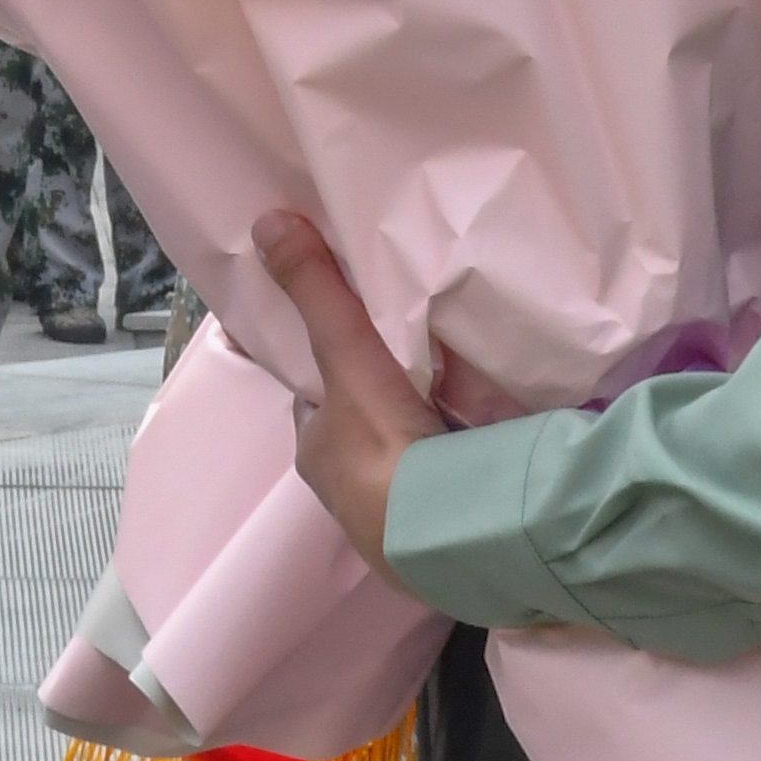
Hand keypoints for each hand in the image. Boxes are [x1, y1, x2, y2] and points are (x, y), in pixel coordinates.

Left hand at [255, 211, 444, 570]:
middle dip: (392, 400)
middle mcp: (349, 493)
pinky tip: (494, 441)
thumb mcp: (345, 359)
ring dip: (434, 434)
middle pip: (369, 426)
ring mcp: (400, 520)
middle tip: (428, 360)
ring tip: (469, 394)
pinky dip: (469, 462)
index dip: (339, 368)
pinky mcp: (450, 537)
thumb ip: (317, 293)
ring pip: (413, 458)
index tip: (366, 338)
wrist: (447, 539)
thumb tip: (265, 221)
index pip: (322, 399)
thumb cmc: (383, 452)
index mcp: (319, 454)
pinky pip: (455, 483)